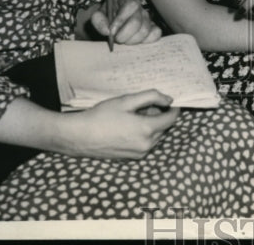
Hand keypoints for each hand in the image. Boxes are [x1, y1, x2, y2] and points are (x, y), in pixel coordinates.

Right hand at [63, 90, 179, 158]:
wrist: (80, 136)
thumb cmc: (102, 116)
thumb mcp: (127, 100)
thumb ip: (151, 97)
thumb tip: (169, 100)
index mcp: (147, 129)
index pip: (171, 119)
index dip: (173, 109)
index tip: (169, 102)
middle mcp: (146, 144)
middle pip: (163, 127)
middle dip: (159, 116)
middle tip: (144, 106)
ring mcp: (139, 153)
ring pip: (155, 136)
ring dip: (151, 125)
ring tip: (133, 115)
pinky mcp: (132, 157)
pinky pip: (145, 143)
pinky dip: (143, 134)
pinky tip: (128, 126)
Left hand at [90, 0, 162, 45]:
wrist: (110, 24)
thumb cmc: (105, 18)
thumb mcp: (97, 16)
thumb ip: (98, 21)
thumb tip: (108, 31)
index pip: (131, 5)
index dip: (122, 19)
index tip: (112, 31)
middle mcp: (139, 7)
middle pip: (137, 22)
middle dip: (125, 34)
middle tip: (117, 39)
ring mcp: (148, 17)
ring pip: (145, 31)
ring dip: (132, 40)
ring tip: (124, 40)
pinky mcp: (153, 28)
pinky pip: (156, 34)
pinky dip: (145, 41)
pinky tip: (135, 41)